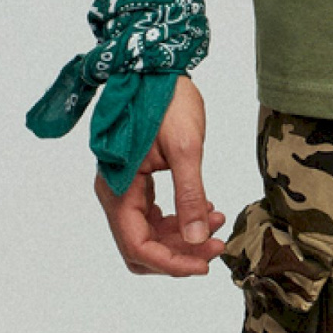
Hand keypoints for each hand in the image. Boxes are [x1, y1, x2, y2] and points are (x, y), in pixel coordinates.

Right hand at [95, 74, 220, 274]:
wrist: (155, 68)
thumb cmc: (166, 100)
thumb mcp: (186, 148)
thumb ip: (190, 195)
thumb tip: (198, 239)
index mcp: (118, 188)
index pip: (138, 246)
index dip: (171, 263)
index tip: (206, 264)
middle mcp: (114, 193)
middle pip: (141, 247)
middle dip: (179, 253)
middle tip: (217, 245)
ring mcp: (123, 188)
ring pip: (149, 234)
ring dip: (182, 237)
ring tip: (218, 221)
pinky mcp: (136, 181)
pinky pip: (154, 216)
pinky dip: (179, 219)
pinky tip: (205, 209)